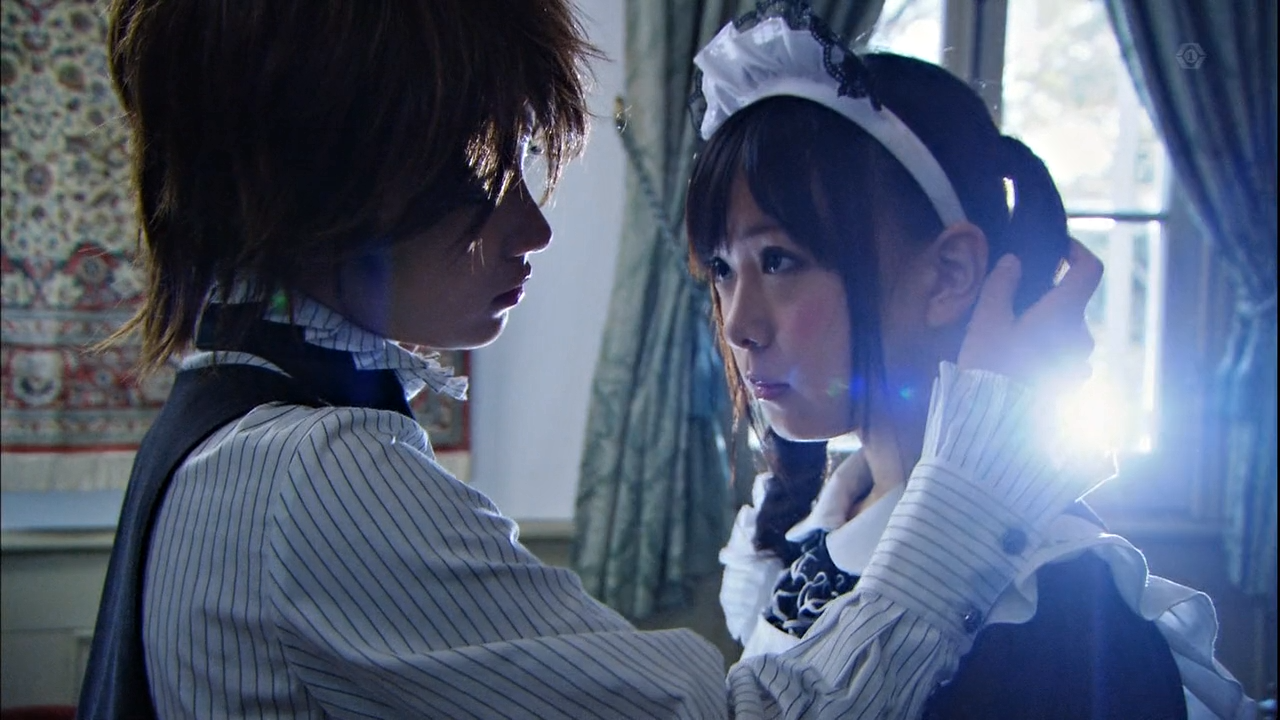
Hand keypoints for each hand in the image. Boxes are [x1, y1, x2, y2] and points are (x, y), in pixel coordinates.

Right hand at [958, 238, 1102, 388]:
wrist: (995, 421)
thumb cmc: (991, 365)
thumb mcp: (987, 320)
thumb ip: (1002, 285)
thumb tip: (1014, 262)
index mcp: (1064, 313)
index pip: (1090, 270)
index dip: (1077, 252)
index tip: (1058, 250)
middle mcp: (1081, 336)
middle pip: (1073, 304)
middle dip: (1049, 300)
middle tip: (1014, 306)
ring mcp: (1079, 363)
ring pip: (1068, 333)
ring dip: (1048, 329)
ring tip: (1014, 339)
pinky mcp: (1070, 384)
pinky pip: (1064, 358)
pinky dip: (1049, 352)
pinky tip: (1021, 363)